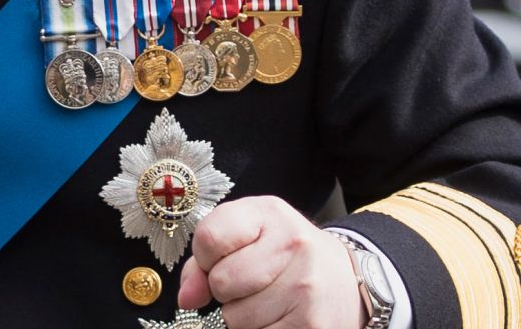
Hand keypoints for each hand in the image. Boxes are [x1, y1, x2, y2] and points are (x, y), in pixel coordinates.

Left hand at [177, 196, 364, 328]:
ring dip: (241, 316)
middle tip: (247, 282)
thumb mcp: (249, 233)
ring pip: (236, 318)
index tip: (217, 259)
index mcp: (269, 213)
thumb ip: (206, 257)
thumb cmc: (284, 253)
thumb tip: (186, 298)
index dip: (204, 257)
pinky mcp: (313, 327)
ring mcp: (305, 288)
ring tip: (267, 299)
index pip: (209, 238)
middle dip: (223, 289)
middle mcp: (292, 245)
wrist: (345, 279)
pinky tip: (278, 317)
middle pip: (221, 282)